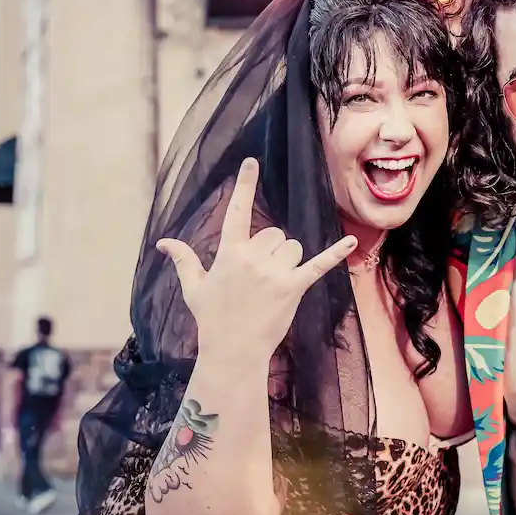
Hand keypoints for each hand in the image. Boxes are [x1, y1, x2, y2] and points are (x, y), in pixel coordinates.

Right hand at [156, 158, 356, 363]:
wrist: (232, 351)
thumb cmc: (211, 319)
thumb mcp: (194, 288)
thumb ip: (183, 260)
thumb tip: (163, 243)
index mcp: (229, 253)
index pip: (237, 212)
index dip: (244, 186)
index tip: (251, 162)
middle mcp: (252, 259)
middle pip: (274, 235)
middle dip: (270, 251)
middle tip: (259, 279)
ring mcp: (274, 273)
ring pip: (293, 247)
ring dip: (287, 261)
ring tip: (274, 285)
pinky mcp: (294, 288)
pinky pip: (319, 265)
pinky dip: (336, 254)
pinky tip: (352, 241)